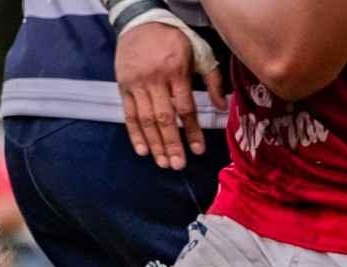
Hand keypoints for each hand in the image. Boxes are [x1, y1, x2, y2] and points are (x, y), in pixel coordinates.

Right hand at [116, 22, 225, 169]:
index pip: (186, 107)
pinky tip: (143, 150)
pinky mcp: (124, 87)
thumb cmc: (173, 38)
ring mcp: (137, 84)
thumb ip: (212, 79)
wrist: (140, 22)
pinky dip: (135, 134)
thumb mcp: (198, 51)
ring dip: (155, 144)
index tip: (198, 150)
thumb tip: (222, 106)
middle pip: (165, 118)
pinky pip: (129, 115)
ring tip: (163, 162)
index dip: (192, 131)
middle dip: (172, 144)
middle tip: (178, 165)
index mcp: (176, 70)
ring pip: (146, 120)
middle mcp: (156, 79)